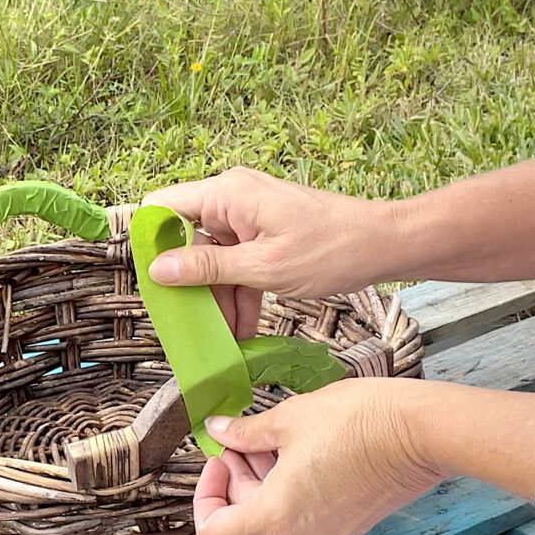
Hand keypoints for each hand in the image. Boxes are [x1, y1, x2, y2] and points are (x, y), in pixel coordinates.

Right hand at [143, 168, 397, 328]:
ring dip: (219, 300)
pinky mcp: (264, 235)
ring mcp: (249, 218)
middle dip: (191, 285)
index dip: (150, 241)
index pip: (163, 206)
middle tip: (190, 324)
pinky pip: (239, 266)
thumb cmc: (332, 250)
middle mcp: (233, 200)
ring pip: (215, 260)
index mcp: (227, 194)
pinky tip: (244, 330)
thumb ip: (208, 268)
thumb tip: (159, 269)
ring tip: (225, 339)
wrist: (385, 246)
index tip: (151, 281)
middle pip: (188, 241)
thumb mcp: (263, 268)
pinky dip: (240, 295)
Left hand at [193, 378, 443, 534]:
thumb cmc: (360, 422)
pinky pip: (307, 510)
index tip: (219, 460)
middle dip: (240, 474)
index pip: (214, 532)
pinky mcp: (352, 525)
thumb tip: (218, 432)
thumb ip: (245, 433)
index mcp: (278, 517)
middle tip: (244, 434)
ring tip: (276, 432)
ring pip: (279, 511)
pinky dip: (295, 482)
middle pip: (248, 516)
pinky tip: (303, 445)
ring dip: (267, 475)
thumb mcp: (289, 418)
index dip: (206, 495)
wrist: (424, 432)